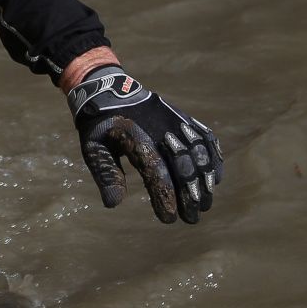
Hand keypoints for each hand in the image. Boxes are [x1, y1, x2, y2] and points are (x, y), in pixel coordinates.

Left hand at [67, 66, 220, 224]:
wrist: (109, 88)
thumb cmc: (99, 124)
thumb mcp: (92, 147)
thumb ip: (105, 174)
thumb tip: (113, 204)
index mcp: (134, 136)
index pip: (155, 171)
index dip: (165, 196)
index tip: (169, 219)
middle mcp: (159, 128)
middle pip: (183, 165)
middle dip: (190, 195)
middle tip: (191, 219)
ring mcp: (174, 120)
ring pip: (199, 152)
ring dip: (205, 180)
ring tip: (204, 204)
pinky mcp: (182, 117)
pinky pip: (205, 137)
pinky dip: (213, 158)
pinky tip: (214, 178)